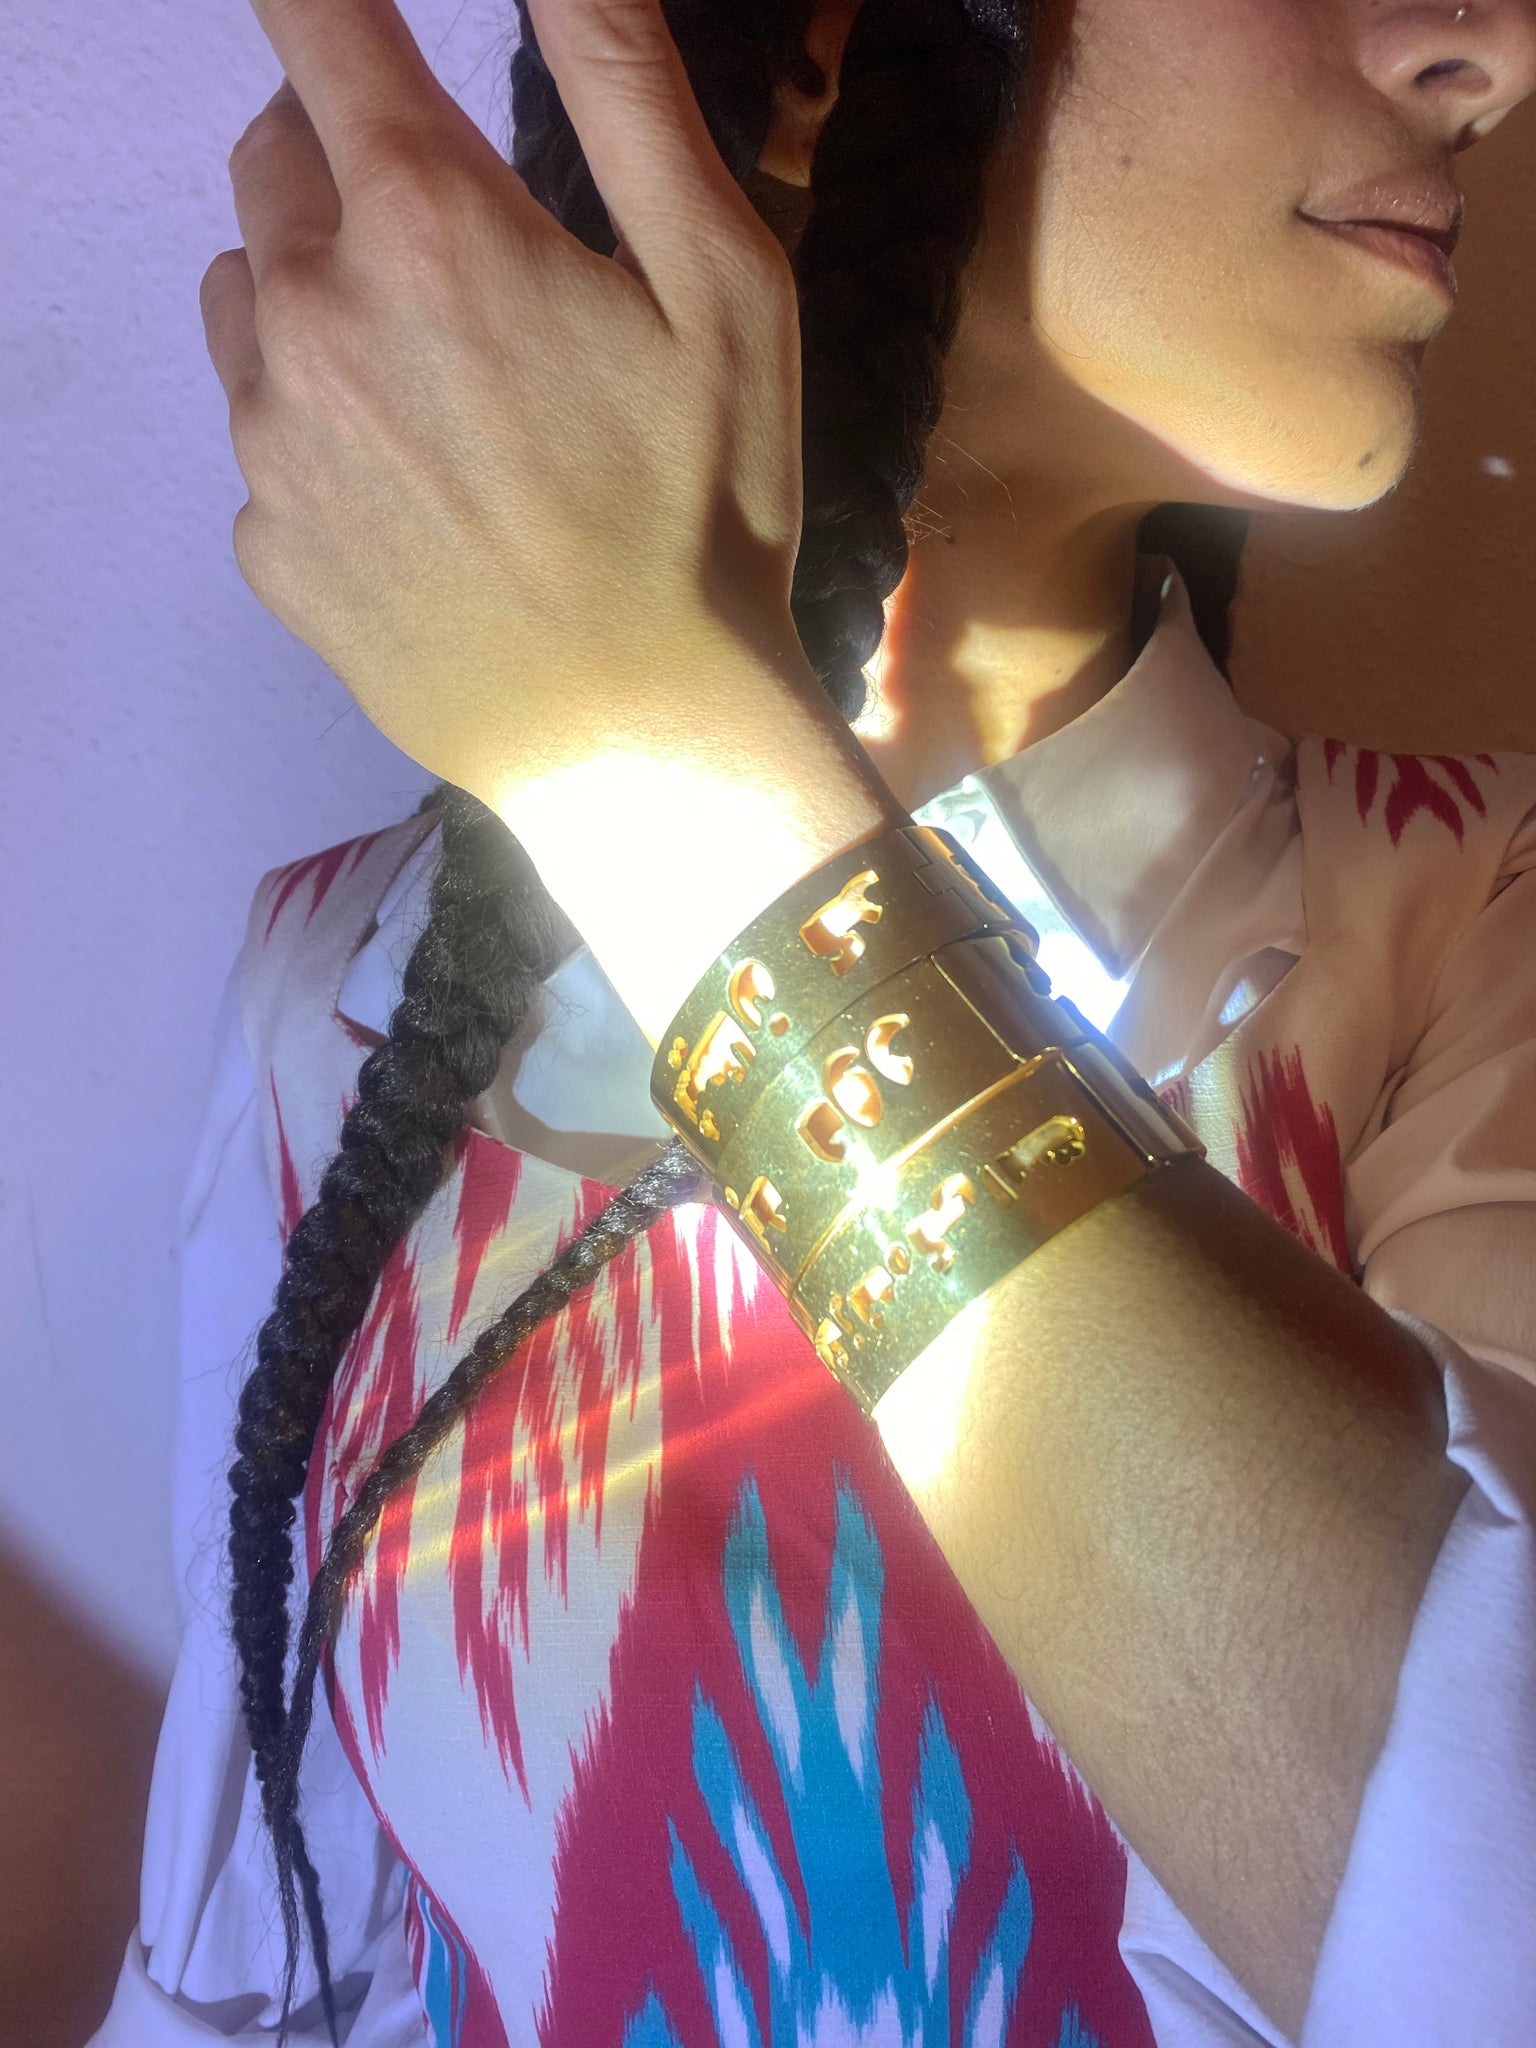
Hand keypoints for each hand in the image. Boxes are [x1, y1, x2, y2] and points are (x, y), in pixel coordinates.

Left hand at [200, 0, 812, 809]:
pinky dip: (317, 432)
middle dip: (345, 160)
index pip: (317, 27)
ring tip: (436, 381)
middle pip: (272, 159)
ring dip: (315, 292)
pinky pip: (261, 439)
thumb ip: (626, 87)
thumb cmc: (704, 510)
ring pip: (248, 297)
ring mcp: (272, 440)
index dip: (326, 2)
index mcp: (427, 222)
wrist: (638, 738)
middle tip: (459, 248)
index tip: (348, 19)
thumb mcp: (722, 283)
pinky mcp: (266, 547)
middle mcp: (311, 313)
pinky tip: (419, 498)